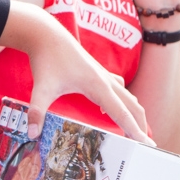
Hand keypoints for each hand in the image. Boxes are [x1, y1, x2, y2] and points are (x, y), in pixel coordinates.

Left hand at [5, 1, 151, 141]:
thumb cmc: (47, 60)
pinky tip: (110, 108)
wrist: (46, 35)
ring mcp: (103, 75)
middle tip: (147, 144)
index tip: (147, 143)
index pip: (122, 113)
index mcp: (99, 86)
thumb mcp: (41, 88)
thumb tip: (32, 134)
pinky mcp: (97, 72)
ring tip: (136, 131)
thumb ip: (37, 111)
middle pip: (132, 105)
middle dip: (141, 125)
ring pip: (127, 96)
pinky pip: (118, 89)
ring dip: (134, 113)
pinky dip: (122, 101)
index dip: (135, 130)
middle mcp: (106, 81)